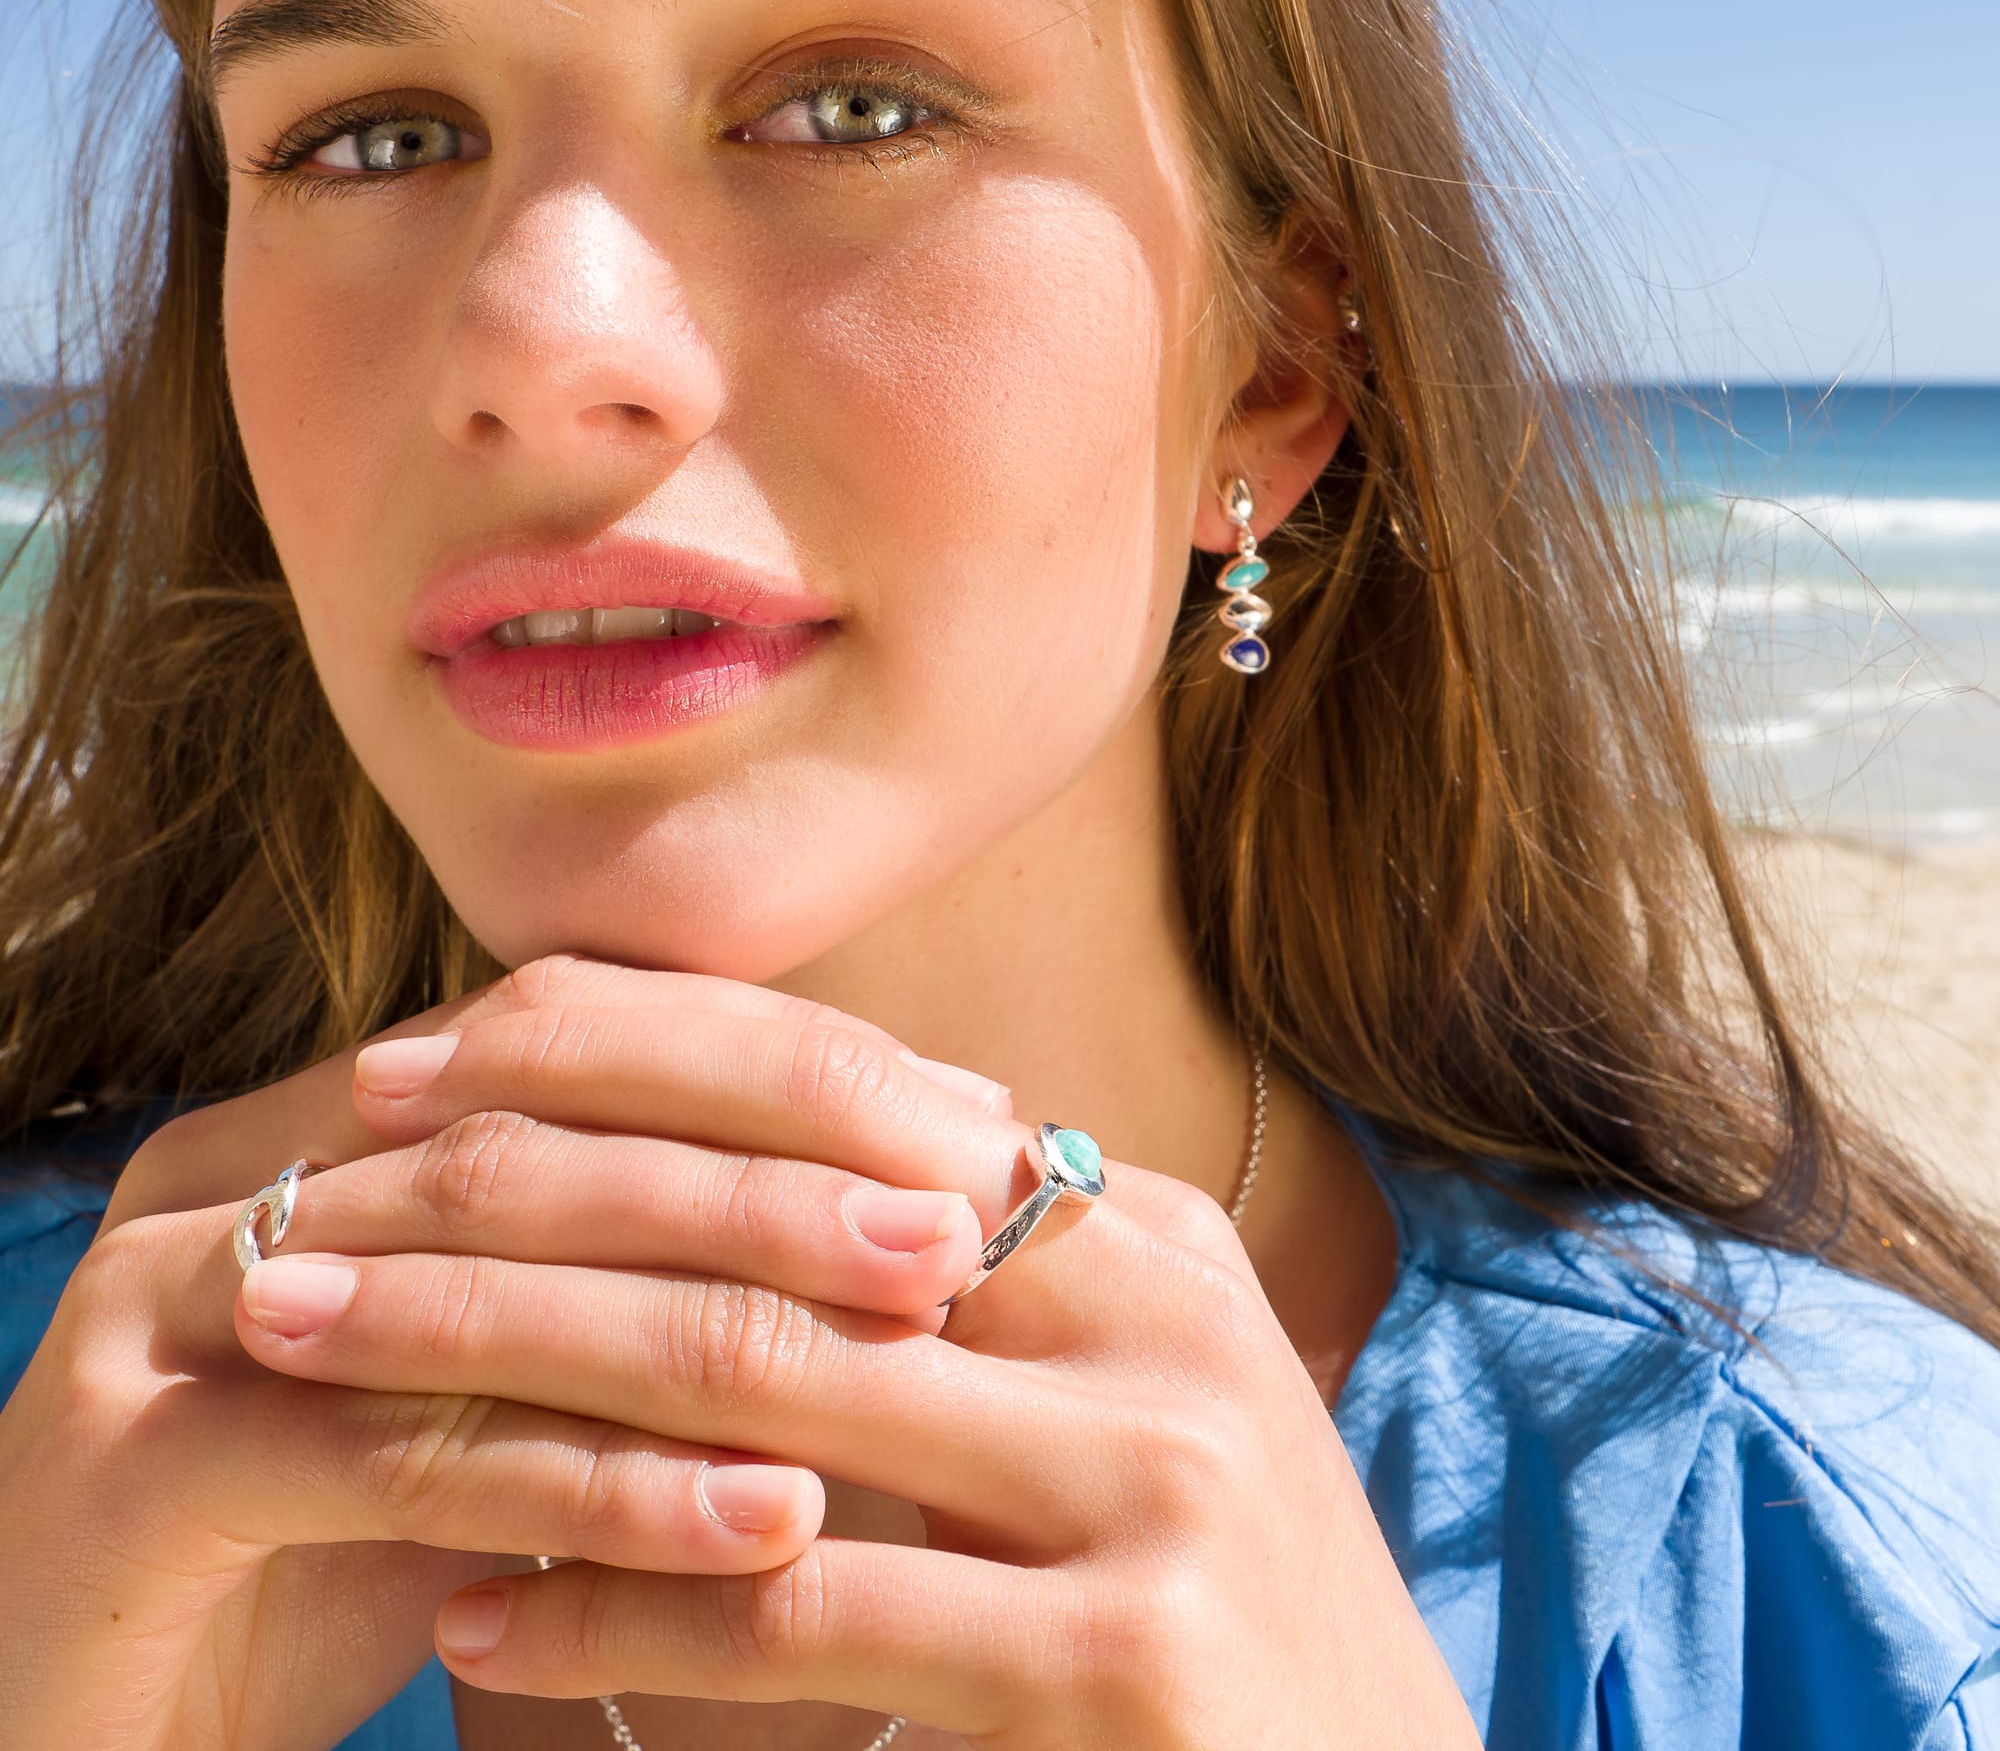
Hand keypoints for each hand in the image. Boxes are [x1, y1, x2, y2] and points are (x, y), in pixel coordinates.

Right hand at [0, 966, 991, 1750]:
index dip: (778, 1062)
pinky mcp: (132, 1469)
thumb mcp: (507, 1382)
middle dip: (772, 1171)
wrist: (85, 1720)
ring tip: (905, 1341)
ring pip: (491, 1277)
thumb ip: (645, 1287)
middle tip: (956, 1220)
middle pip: (550, 1132)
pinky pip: (410, 1460)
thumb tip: (900, 1223)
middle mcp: (239, 1172)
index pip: (581, 1028)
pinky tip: (763, 1520)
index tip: (961, 1122)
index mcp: (335, 1121)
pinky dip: (602, 1490)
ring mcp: (167, 1307)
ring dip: (720, 1314)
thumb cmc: (334, 1546)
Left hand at [240, 954, 1479, 1748]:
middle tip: (311, 1224)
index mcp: (1140, 1236)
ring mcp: (1154, 1487)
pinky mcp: (1125, 1668)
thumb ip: (964, 1288)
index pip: (840, 1089)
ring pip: (758, 1394)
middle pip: (771, 1223)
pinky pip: (796, 1613)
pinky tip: (470, 1604)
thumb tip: (741, 1170)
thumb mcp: (1118, 1399)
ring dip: (503, 1382)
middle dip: (511, 1209)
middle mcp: (1153, 1323)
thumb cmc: (1215, 1614)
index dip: (617, 1059)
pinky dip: (610, 1599)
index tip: (420, 1072)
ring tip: (326, 1371)